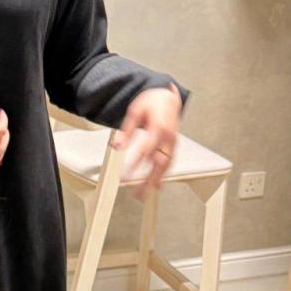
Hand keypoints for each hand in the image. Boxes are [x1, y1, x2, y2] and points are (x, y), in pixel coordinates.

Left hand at [111, 83, 181, 199]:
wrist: (167, 97)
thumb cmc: (151, 102)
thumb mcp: (134, 111)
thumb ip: (126, 130)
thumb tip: (117, 146)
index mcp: (159, 127)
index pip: (145, 151)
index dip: (135, 165)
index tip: (126, 177)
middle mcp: (168, 137)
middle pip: (159, 163)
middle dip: (148, 180)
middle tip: (137, 193)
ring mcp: (173, 142)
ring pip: (166, 165)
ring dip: (155, 181)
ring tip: (144, 194)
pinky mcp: (174, 146)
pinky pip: (170, 163)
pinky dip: (163, 175)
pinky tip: (157, 186)